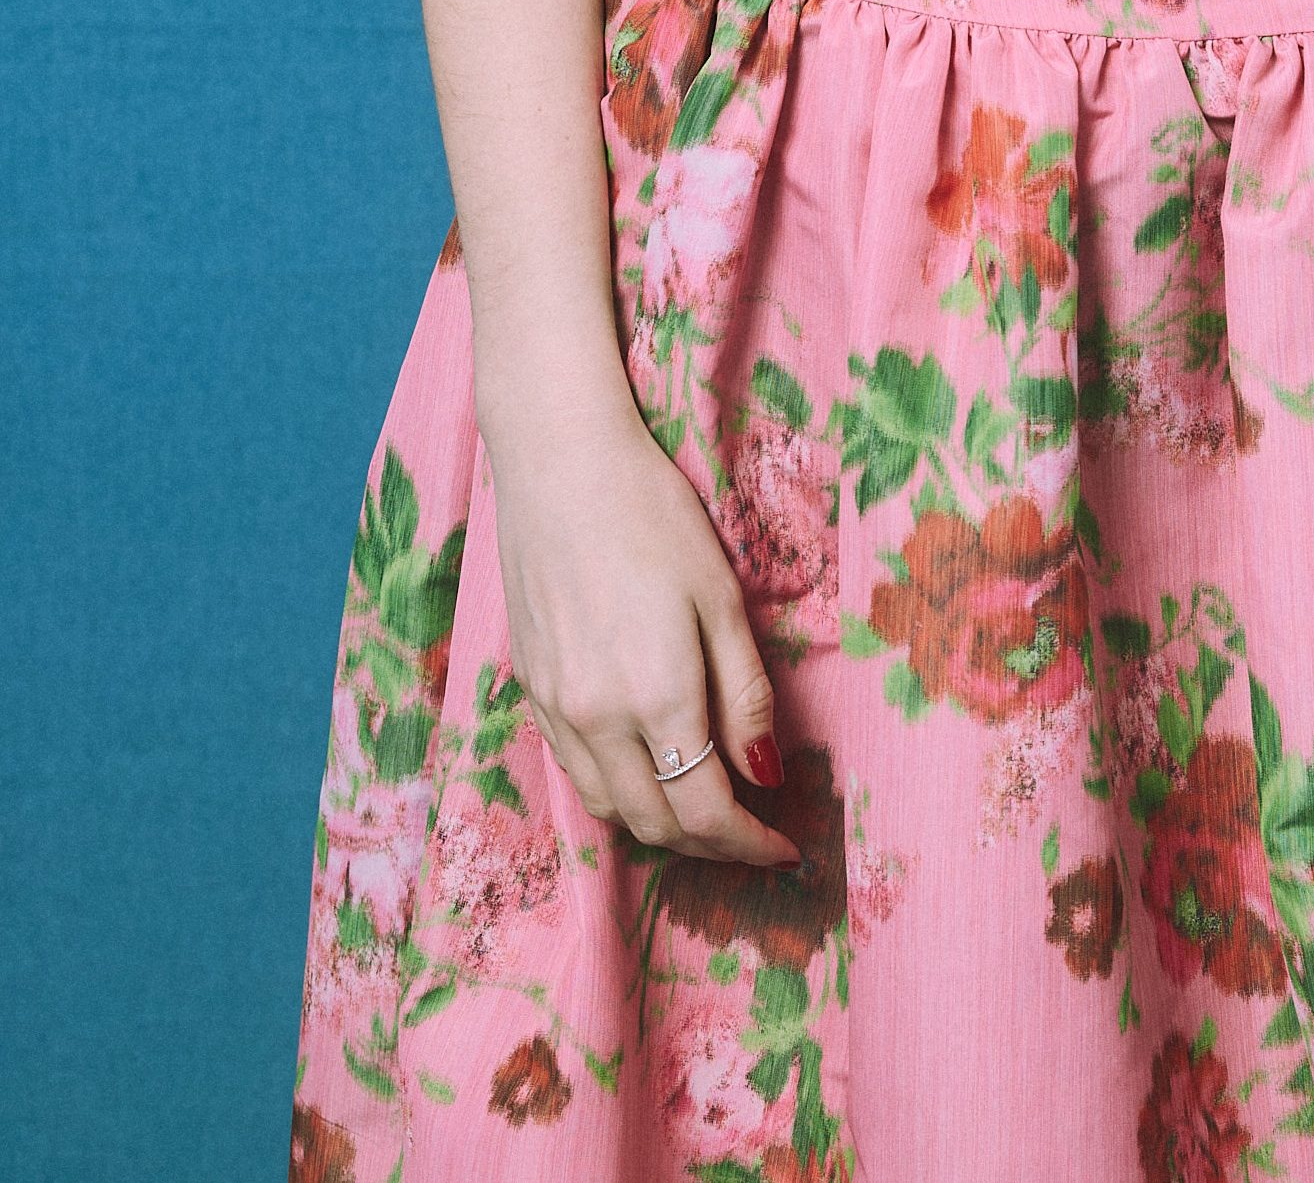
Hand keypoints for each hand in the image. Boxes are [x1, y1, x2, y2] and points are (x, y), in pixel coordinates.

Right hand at [484, 403, 799, 867]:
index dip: (749, 845)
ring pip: (608, 808)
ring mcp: (555, 707)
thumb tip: (766, 775)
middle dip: (710, 846)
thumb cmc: (653, 515)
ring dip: (660, 823)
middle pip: (656, 824)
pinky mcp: (529, 687)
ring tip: (703, 805)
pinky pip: (574, 771)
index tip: (784, 851)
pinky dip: (616, 790)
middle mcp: (596, 719)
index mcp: (656, 698)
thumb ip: (744, 694)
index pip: (706, 811)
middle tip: (752, 835)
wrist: (559, 462)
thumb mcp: (720, 598)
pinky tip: (646, 763)